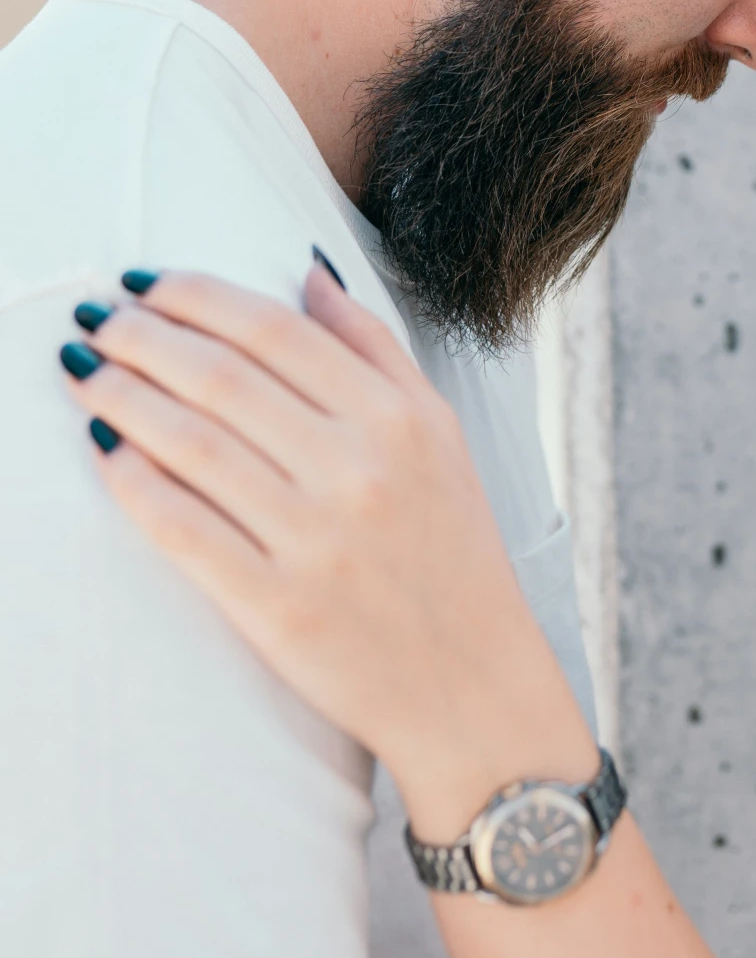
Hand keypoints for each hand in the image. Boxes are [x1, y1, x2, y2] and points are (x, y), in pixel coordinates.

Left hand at [62, 266, 585, 804]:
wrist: (470, 683)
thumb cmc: (450, 550)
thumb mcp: (440, 432)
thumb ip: (375, 348)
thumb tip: (308, 274)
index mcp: (400, 418)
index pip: (276, 330)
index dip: (196, 295)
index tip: (145, 280)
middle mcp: (360, 470)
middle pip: (223, 377)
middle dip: (142, 335)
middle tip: (98, 316)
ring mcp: (317, 540)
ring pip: (192, 444)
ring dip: (120, 396)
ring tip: (83, 370)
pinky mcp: (277, 608)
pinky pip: (184, 530)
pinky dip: (134, 483)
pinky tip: (104, 451)